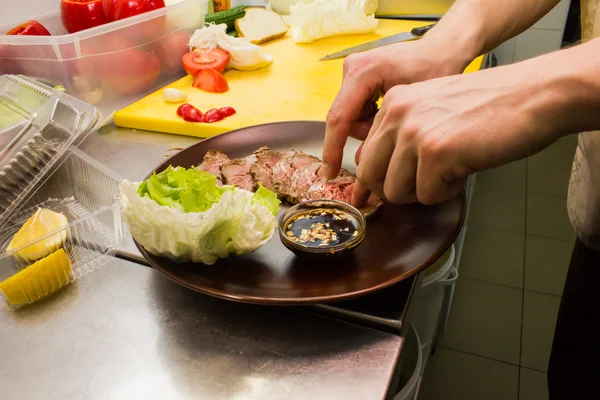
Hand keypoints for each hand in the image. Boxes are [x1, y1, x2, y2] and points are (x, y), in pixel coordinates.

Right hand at [323, 38, 469, 178]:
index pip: (339, 118)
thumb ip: (384, 135)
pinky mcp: (357, 77)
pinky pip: (356, 109)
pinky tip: (391, 111)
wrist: (443, 49)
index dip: (333, 149)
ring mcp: (352, 71)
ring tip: (396, 117)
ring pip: (351, 117)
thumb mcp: (412, 110)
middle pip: (346, 119)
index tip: (331, 172)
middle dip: (365, 133)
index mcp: (362, 72)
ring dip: (370, 125)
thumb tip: (362, 161)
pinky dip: (372, 116)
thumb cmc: (436, 70)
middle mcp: (352, 68)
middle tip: (394, 130)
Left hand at [352, 61, 569, 206]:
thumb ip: (403, 135)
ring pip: (394, 191)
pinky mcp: (435, 152)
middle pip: (370, 176)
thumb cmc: (489, 106)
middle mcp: (397, 114)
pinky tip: (465, 169)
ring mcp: (414, 132)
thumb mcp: (432, 110)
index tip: (376, 195)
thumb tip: (379, 178)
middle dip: (394, 191)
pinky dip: (446, 192)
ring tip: (449, 172)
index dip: (374, 180)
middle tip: (421, 187)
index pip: (364, 154)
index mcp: (394, 102)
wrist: (533, 95)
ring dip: (422, 192)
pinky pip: (426, 196)